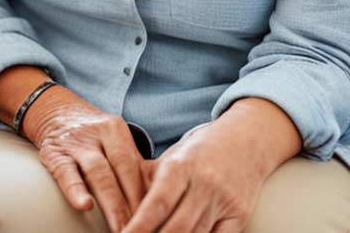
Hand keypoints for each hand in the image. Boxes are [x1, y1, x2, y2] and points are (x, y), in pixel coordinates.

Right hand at [22, 87, 146, 231]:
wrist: (51, 111)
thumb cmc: (89, 135)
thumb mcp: (111, 139)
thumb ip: (132, 164)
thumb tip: (157, 199)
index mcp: (116, 130)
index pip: (138, 166)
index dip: (150, 195)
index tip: (159, 218)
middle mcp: (97, 133)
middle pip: (123, 170)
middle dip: (135, 204)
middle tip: (144, 228)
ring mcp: (75, 143)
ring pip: (99, 174)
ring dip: (113, 205)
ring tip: (121, 228)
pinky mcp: (53, 154)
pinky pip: (66, 174)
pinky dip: (76, 191)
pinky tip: (85, 206)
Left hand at [123, 121, 269, 232]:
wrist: (244, 142)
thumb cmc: (197, 153)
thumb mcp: (169, 159)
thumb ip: (146, 181)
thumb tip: (122, 206)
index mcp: (180, 167)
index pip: (157, 204)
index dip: (140, 226)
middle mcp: (203, 185)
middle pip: (178, 227)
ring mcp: (225, 202)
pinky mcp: (240, 215)